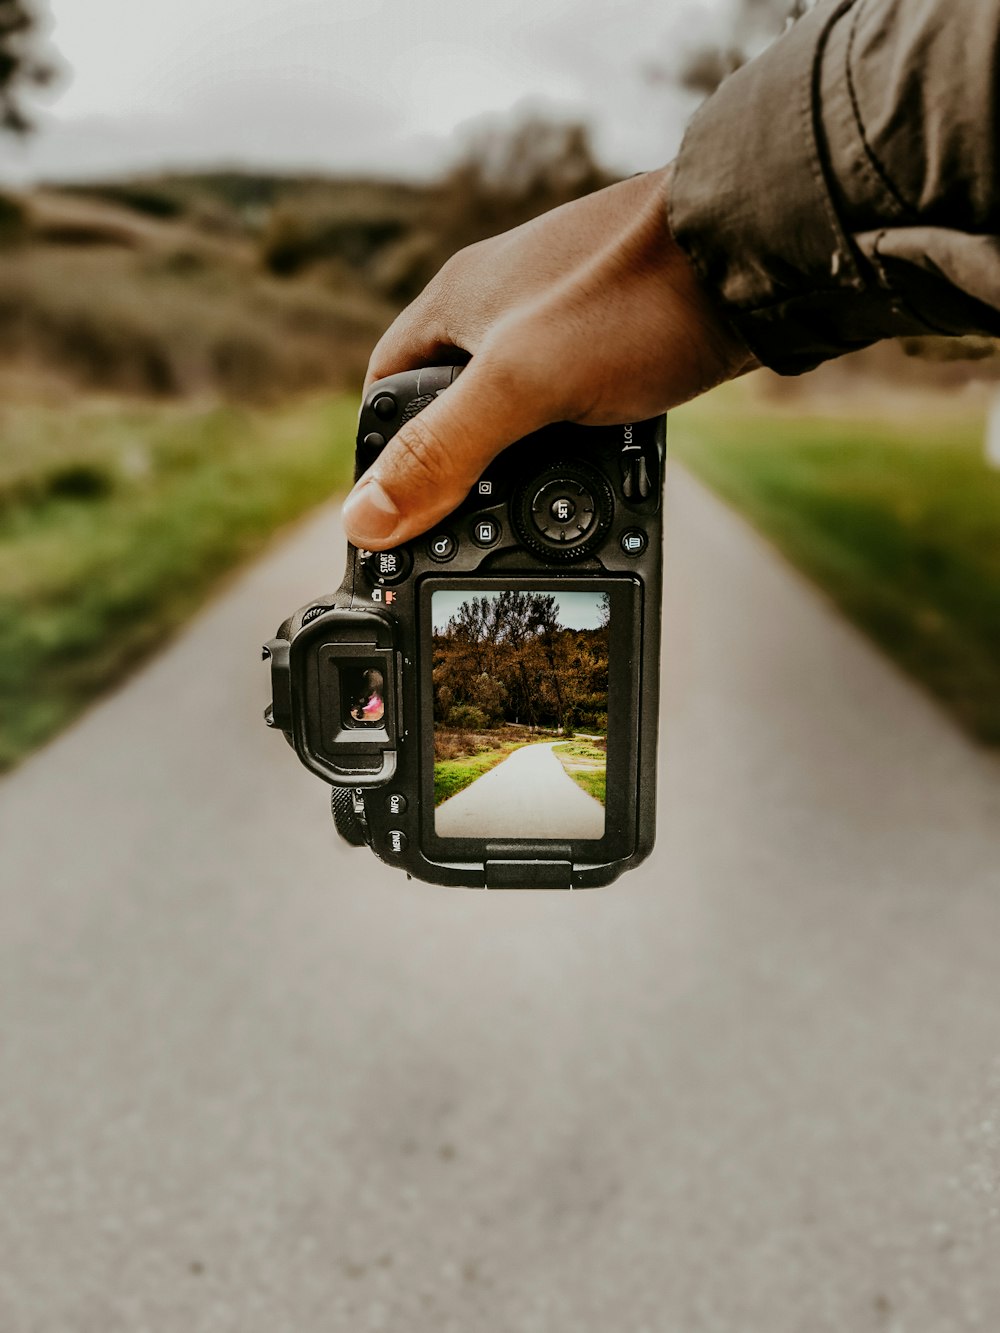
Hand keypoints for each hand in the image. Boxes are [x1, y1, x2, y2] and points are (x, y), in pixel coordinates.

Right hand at [341, 164, 757, 548]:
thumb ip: (443, 450)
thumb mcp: (521, 386)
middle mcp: (504, 308)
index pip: (385, 386)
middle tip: (466, 531)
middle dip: (457, 468)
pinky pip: (574, 412)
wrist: (760, 254)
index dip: (381, 452)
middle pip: (451, 406)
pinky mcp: (618, 344)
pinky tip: (593, 483)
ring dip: (522, 467)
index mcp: (458, 303)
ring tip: (533, 519)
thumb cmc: (636, 296)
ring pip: (518, 414)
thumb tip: (364, 518)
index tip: (392, 512)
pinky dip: (577, 452)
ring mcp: (563, 325)